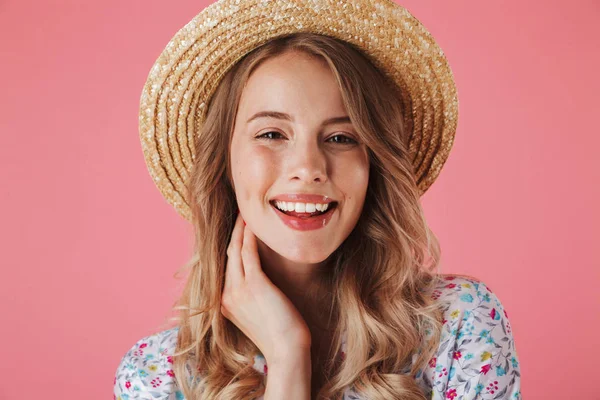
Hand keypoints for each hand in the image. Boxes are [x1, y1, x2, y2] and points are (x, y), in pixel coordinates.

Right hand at [221, 213, 311, 362]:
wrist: (287, 351)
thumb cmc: (278, 335)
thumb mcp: (256, 315)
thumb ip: (250, 298)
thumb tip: (258, 283)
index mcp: (224, 304)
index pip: (226, 268)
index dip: (231, 247)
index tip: (237, 232)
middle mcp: (226, 296)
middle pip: (227, 256)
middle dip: (233, 234)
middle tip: (240, 216)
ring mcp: (237, 291)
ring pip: (235, 252)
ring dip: (240, 231)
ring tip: (245, 215)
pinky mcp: (254, 286)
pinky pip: (248, 255)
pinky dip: (249, 238)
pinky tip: (252, 227)